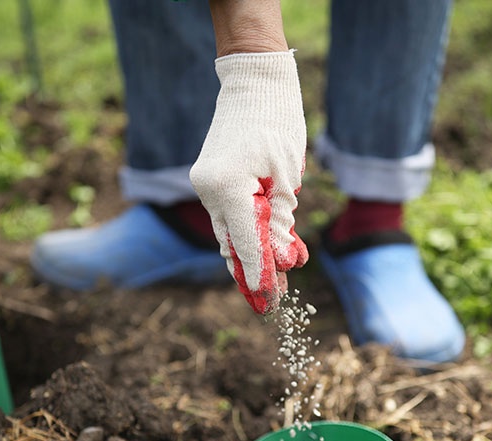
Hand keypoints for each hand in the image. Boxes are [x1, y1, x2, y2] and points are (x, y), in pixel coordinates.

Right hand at [189, 51, 307, 314]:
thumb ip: (280, 223)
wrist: (255, 84)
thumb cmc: (277, 123)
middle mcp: (208, 189)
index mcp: (226, 187)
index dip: (259, 276)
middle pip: (231, 245)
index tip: (268, 304)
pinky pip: (227, 217)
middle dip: (254, 274)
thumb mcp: (286, 179)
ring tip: (274, 285)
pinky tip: (264, 253)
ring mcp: (205, 185)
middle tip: (271, 305)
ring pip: (228, 234)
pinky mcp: (210, 181)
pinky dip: (245, 235)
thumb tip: (281, 263)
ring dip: (251, 257)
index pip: (244, 243)